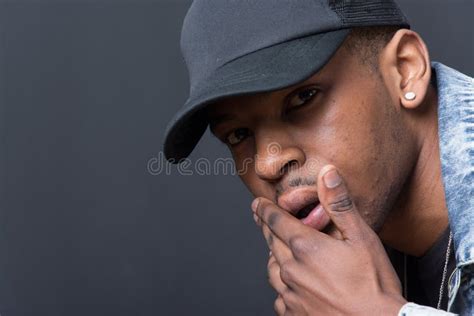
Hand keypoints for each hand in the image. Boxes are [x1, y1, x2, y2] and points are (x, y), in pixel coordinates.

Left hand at [252, 165, 406, 314]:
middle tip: (262, 220)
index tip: (257, 204)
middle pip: (271, 242)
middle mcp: (292, 269)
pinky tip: (292, 286)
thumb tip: (327, 174)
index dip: (265, 210)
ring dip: (273, 257)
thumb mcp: (362, 237)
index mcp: (306, 247)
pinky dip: (282, 286)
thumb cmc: (374, 285)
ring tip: (278, 252)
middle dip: (266, 228)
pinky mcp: (293, 313)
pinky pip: (279, 296)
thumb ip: (340, 204)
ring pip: (272, 269)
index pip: (275, 221)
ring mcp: (290, 293)